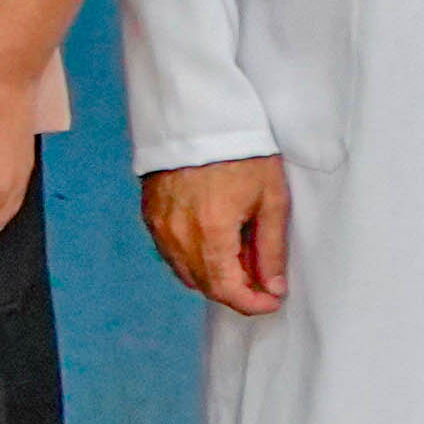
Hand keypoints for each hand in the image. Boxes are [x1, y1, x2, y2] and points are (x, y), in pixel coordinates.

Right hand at [145, 156, 292, 313]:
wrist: (200, 118)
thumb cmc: (242, 154)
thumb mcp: (271, 200)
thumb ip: (271, 250)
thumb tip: (273, 287)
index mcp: (211, 231)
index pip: (226, 290)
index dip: (251, 305)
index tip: (271, 301)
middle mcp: (178, 234)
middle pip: (205, 286)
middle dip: (236, 290)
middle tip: (261, 276)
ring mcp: (159, 226)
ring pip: (186, 273)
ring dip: (214, 276)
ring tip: (239, 254)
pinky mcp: (150, 216)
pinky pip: (171, 254)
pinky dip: (193, 259)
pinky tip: (213, 241)